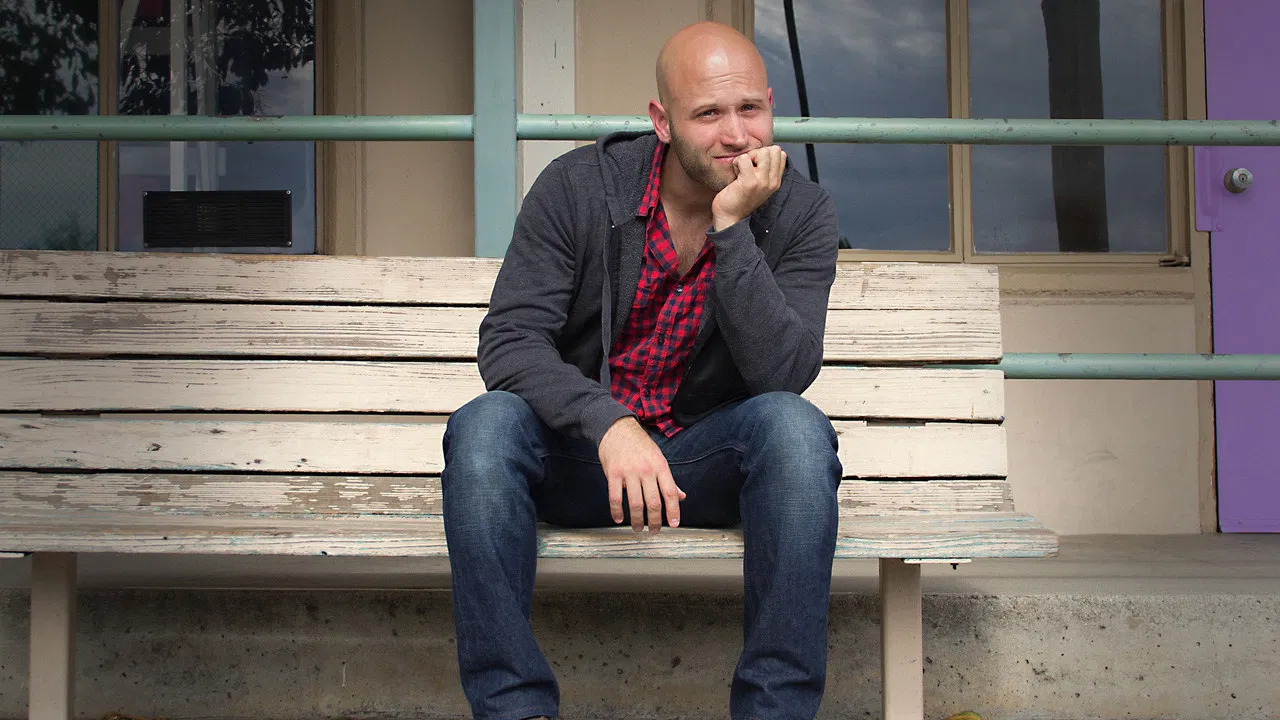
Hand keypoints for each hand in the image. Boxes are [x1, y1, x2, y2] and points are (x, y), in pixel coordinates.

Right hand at [598, 417, 685, 531]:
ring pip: (635, 503)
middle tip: (654, 531)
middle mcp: (646, 470)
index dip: (674, 510)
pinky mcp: (613, 473)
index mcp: (660, 466)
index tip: (674, 524)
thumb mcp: (658, 458)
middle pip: (653, 502)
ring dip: (637, 520)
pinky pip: (615, 497)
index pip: (670, 492)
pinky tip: (619, 519)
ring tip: (638, 528)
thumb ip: (668, 480)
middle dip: (655, 521)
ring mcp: (629, 472)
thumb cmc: (639, 444)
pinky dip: (617, 511)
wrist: (616, 428)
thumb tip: (680, 497)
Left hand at [711, 146, 786, 230]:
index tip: (755, 166)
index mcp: (776, 181)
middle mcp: (772, 181)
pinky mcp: (750, 182)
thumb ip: (765, 170)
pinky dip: (737, 162)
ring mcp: (762, 182)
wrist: (730, 218)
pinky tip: (735, 173)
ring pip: (762, 152)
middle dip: (757, 153)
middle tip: (747, 167)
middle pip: (773, 150)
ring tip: (742, 170)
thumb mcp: (759, 184)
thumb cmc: (739, 199)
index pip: (781, 154)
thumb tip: (764, 152)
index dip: (765, 154)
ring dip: (748, 157)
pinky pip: (745, 158)